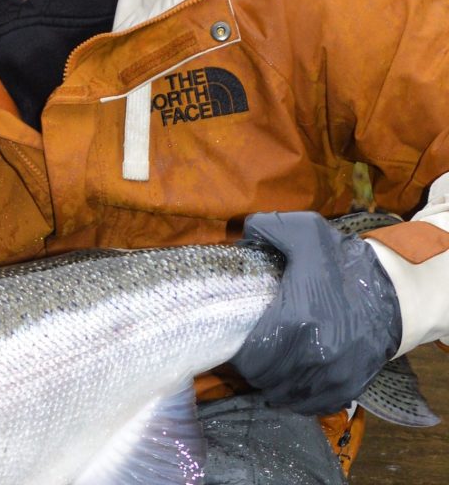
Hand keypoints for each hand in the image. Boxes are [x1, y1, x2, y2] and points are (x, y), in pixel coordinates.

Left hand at [232, 211, 401, 414]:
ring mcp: (334, 377)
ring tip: (269, 366)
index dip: (240, 351)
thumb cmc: (342, 263)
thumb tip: (243, 234)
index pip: (251, 356)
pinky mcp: (349, 387)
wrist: (393, 294)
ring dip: (273, 385)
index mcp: (296, 321)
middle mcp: (314, 357)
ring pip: (287, 396)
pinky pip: (314, 405)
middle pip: (266, 379)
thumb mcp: (305, 231)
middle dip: (254, 367)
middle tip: (252, 351)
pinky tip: (293, 381)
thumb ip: (268, 226)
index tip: (238, 338)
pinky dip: (299, 397)